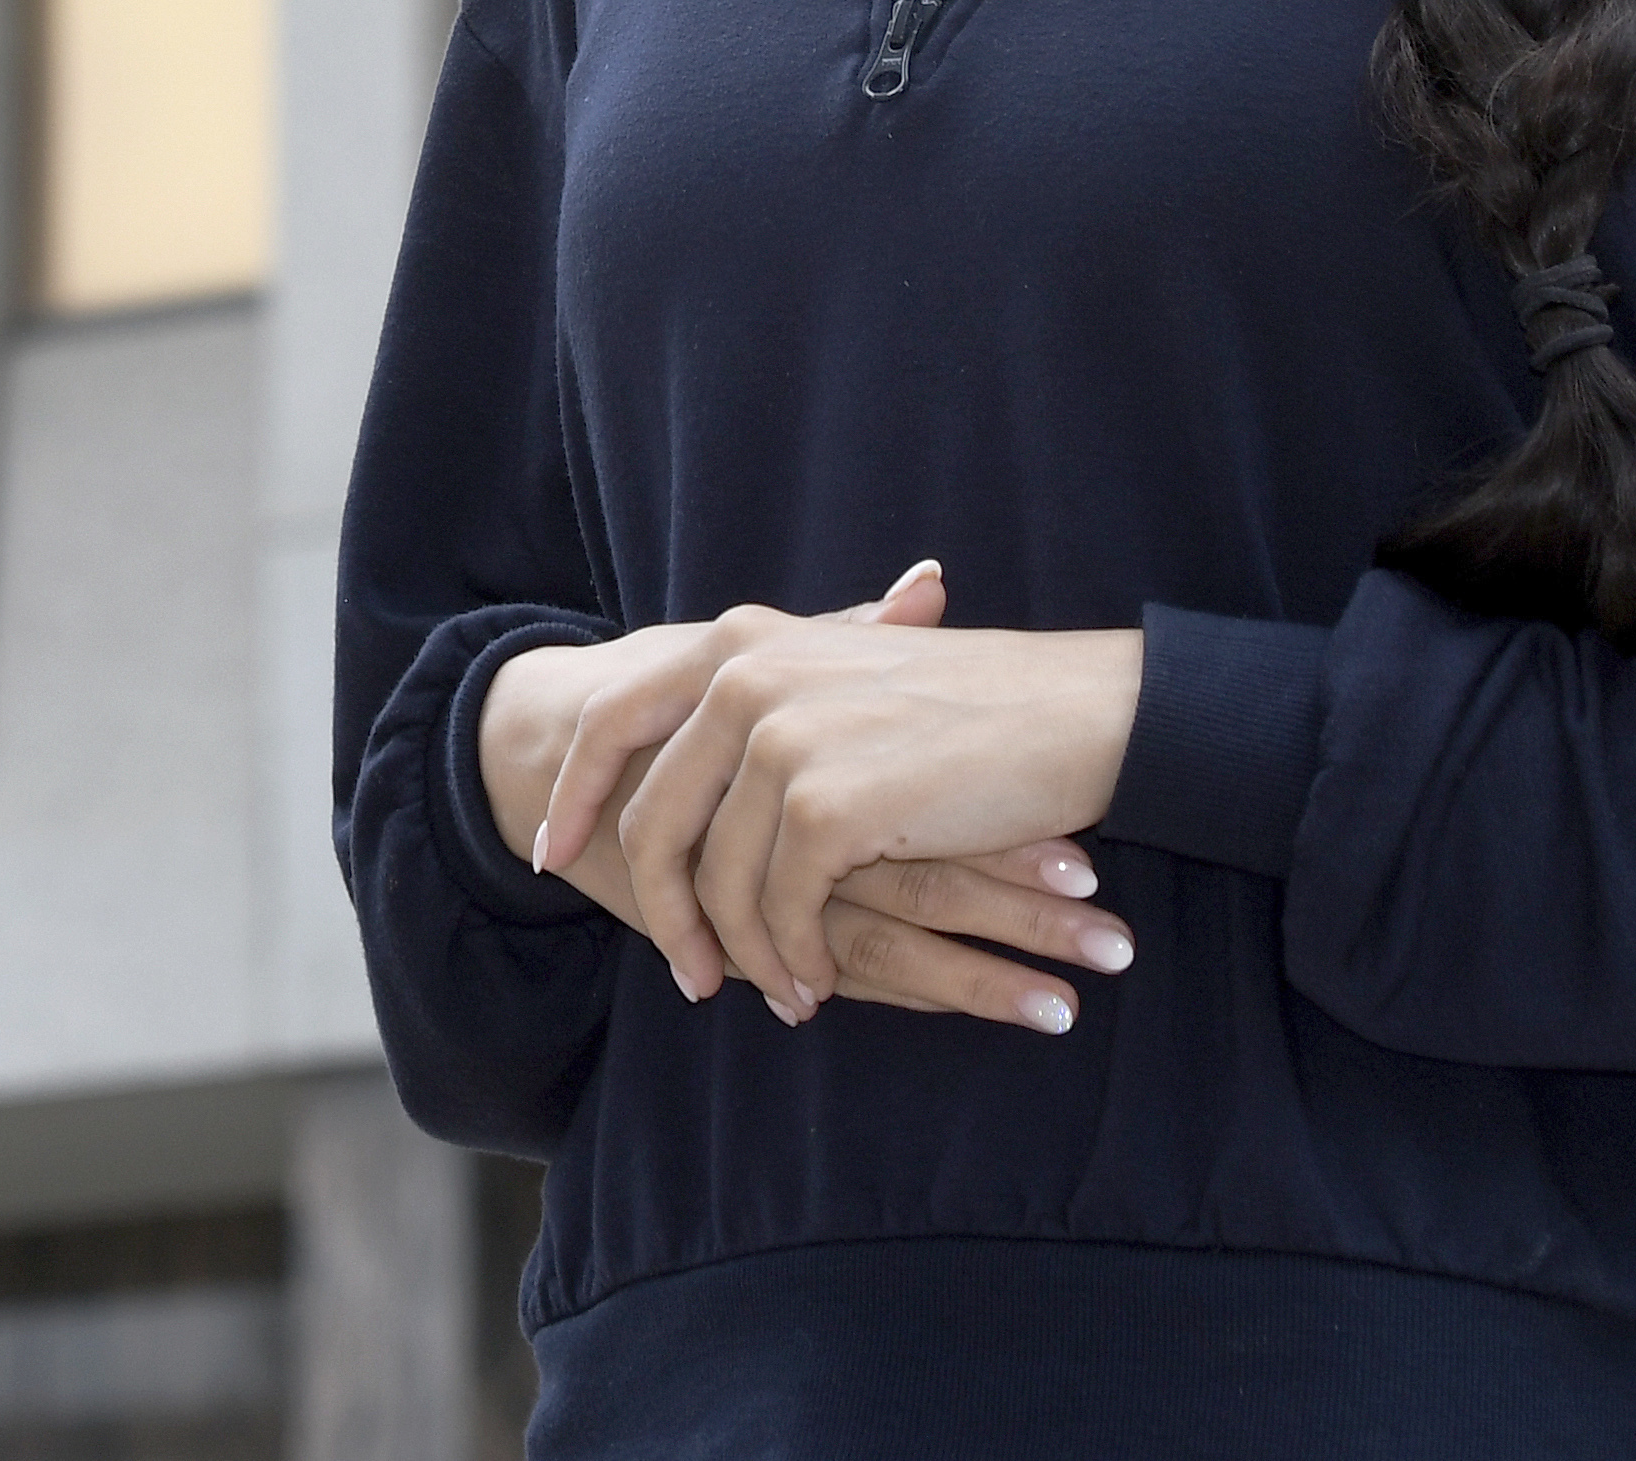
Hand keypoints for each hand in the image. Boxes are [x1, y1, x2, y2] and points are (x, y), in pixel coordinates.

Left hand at [618, 598, 1143, 1024]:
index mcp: (742, 639)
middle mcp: (746, 678)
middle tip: (683, 972)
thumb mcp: (849, 670)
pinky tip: (812, 989)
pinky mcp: (828, 808)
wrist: (1078, 714)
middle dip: (662, 910)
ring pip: (716, 881)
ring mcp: (783, 742)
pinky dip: (790, 962)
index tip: (557, 855)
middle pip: (652, 819)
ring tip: (774, 995)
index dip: (579, 795)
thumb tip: (691, 757)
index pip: (614, 719)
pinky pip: (778, 913)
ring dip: (741, 954)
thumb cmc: (975, 703)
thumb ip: (768, 694)